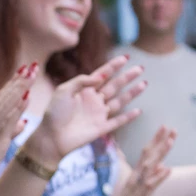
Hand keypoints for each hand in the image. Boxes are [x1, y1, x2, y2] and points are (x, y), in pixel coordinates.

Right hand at [0, 65, 33, 194]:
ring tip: (31, 73)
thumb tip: (22, 122)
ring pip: (7, 104)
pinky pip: (8, 121)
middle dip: (18, 80)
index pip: (0, 99)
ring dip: (20, 87)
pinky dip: (17, 108)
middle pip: (5, 97)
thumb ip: (9, 132)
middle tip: (31, 65)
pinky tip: (26, 97)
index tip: (23, 72)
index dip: (12, 84)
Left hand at [29, 56, 147, 164]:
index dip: (113, 66)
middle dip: (127, 77)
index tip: (125, 57)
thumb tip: (99, 77)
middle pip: (114, 86)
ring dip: (132, 93)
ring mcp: (98, 114)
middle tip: (140, 68)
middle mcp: (93, 101)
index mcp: (84, 90)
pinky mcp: (101, 128)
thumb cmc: (54, 113)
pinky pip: (118, 121)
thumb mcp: (63, 90)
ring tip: (144, 83)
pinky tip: (138, 110)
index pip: (102, 75)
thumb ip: (81, 80)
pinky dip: (128, 117)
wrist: (51, 137)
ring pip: (119, 101)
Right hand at [103, 128, 174, 195]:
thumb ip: (149, 176)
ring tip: (171, 142)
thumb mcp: (138, 188)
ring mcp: (137, 187)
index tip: (165, 127)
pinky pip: (150, 186)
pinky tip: (168, 168)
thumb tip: (161, 165)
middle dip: (160, 141)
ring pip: (150, 167)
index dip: (156, 139)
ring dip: (161, 154)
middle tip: (170, 127)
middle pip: (148, 155)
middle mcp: (136, 177)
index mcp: (136, 174)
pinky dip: (159, 177)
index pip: (147, 152)